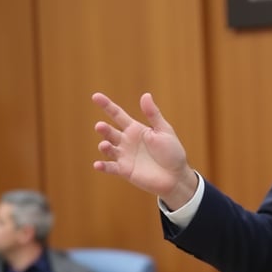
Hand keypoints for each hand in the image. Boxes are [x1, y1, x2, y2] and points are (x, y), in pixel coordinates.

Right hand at [92, 92, 198, 208]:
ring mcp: (124, 156)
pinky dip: (103, 166)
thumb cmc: (172, 152)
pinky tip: (98, 165)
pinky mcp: (124, 170)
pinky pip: (110, 168)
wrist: (176, 176)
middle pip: (110, 132)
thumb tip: (145, 95)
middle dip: (103, 129)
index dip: (107, 105)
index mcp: (135, 129)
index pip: (117, 115)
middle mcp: (127, 141)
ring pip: (108, 149)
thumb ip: (153, 114)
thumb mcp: (164, 130)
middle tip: (100, 126)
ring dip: (104, 146)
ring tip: (105, 145)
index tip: (95, 96)